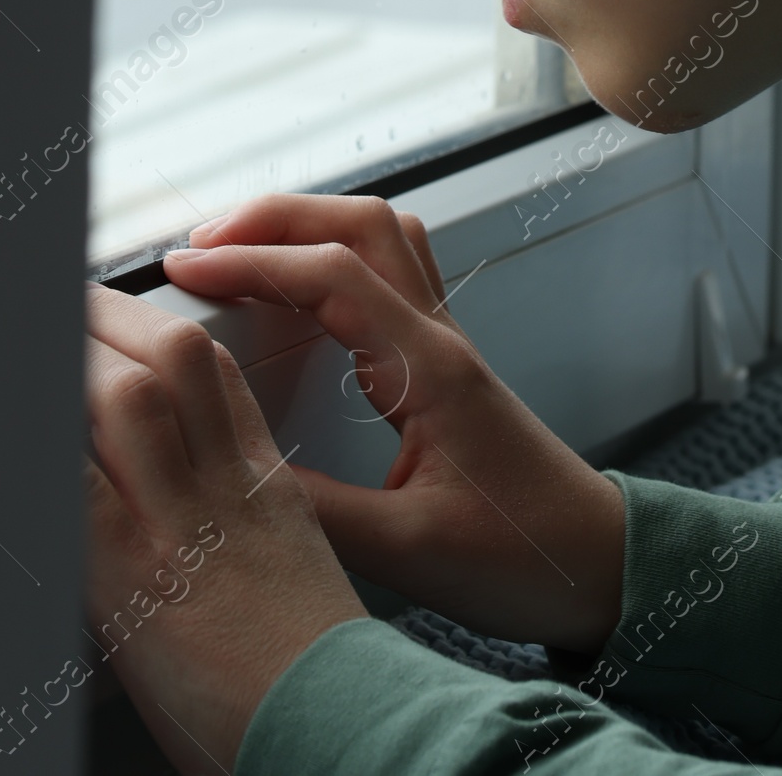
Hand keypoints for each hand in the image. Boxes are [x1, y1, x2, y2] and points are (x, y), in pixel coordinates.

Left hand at [85, 284, 366, 774]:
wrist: (342, 735)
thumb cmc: (315, 688)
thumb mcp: (285, 582)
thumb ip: (235, 531)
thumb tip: (173, 520)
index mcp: (266, 492)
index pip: (220, 377)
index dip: (170, 333)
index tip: (135, 317)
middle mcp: (227, 492)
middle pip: (173, 365)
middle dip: (116, 318)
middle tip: (77, 296)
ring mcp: (182, 526)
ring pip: (130, 399)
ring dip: (79, 355)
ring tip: (49, 330)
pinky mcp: (134, 578)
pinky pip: (78, 485)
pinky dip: (48, 443)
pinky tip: (27, 422)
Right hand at [162, 194, 625, 655]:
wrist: (595, 564)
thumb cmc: (522, 559)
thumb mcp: (407, 552)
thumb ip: (318, 513)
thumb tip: (232, 475)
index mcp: (430, 369)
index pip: (333, 275)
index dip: (252, 261)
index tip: (185, 268)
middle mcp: (439, 338)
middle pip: (361, 223)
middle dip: (275, 217)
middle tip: (200, 243)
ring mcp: (444, 344)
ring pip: (380, 237)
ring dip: (308, 226)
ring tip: (237, 251)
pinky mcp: (441, 365)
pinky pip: (388, 275)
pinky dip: (333, 258)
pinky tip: (296, 294)